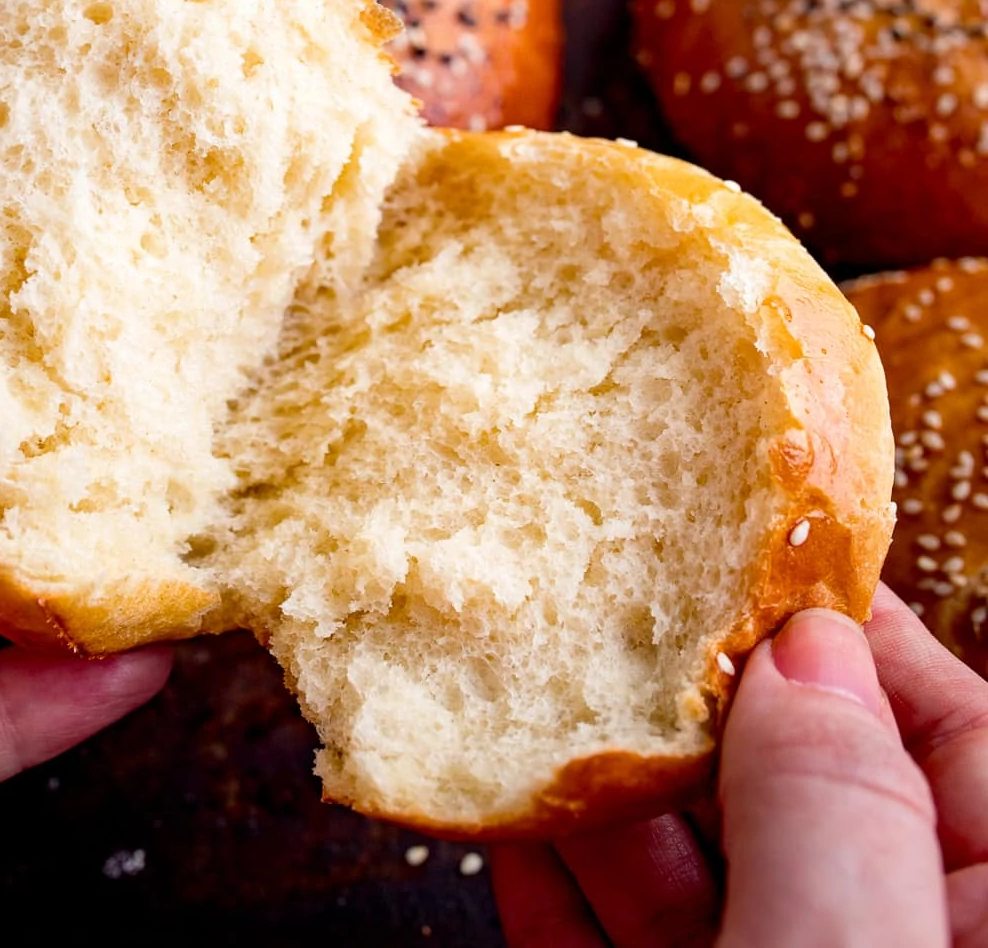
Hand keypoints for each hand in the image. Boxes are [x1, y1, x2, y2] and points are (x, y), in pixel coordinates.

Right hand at [494, 585, 987, 945]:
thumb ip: (831, 807)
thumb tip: (804, 646)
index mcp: (986, 925)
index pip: (952, 735)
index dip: (852, 633)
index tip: (752, 549)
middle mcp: (892, 947)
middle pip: (807, 795)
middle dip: (701, 702)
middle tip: (610, 608)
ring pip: (704, 875)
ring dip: (611, 790)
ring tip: (533, 694)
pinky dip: (568, 891)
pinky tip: (515, 828)